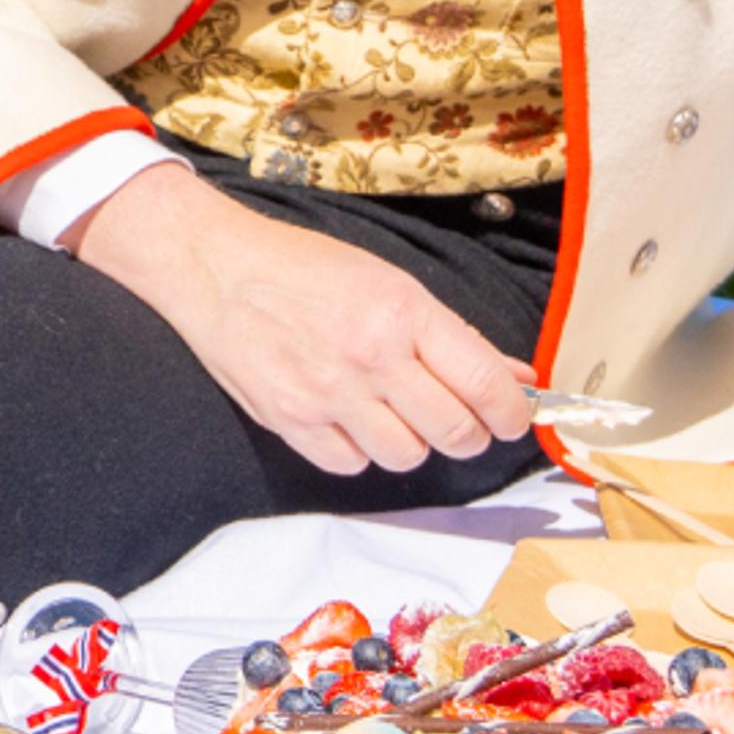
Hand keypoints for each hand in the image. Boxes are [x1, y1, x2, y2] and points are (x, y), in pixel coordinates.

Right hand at [70, 161, 533, 475]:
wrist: (219, 268)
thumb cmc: (305, 267)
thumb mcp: (389, 280)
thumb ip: (453, 335)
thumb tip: (514, 376)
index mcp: (402, 311)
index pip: (483, 383)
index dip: (512, 413)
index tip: (513, 418)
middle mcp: (370, 357)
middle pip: (454, 432)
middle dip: (470, 433)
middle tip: (462, 420)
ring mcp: (329, 395)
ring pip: (407, 457)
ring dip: (413, 442)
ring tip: (397, 412)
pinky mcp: (292, 423)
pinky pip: (353, 466)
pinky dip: (361, 452)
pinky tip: (353, 419)